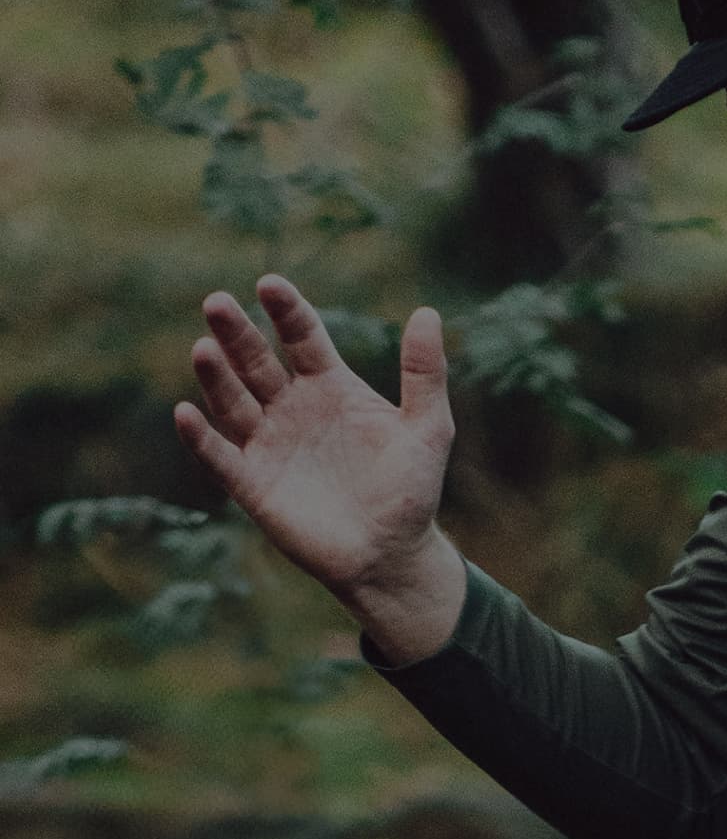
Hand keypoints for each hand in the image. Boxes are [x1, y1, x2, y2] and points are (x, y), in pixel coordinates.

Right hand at [175, 274, 465, 662]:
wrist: (392, 554)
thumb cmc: (411, 490)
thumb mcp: (427, 429)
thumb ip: (424, 373)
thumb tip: (428, 312)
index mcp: (330, 386)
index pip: (302, 338)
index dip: (286, 311)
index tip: (269, 284)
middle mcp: (291, 407)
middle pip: (256, 361)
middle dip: (237, 333)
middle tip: (217, 302)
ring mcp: (268, 442)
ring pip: (233, 401)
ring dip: (216, 376)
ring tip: (205, 348)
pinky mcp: (251, 483)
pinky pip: (220, 455)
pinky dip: (201, 437)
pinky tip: (187, 413)